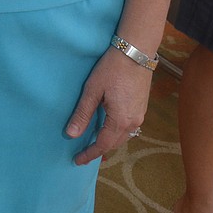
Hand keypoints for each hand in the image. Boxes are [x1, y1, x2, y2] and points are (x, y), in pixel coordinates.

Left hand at [65, 50, 151, 165]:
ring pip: (123, 136)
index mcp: (120, 120)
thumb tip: (71, 135)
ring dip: (109, 142)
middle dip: (99, 150)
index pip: (102, 145)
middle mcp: (133, 122)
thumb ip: (82, 114)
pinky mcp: (141, 107)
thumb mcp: (93, 90)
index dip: (89, 154)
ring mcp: (139, 115)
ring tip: (95, 145)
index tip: (77, 160)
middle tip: (84, 155)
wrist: (136, 52)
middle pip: (114, 143)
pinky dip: (117, 133)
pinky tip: (109, 129)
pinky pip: (128, 128)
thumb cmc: (112, 69)